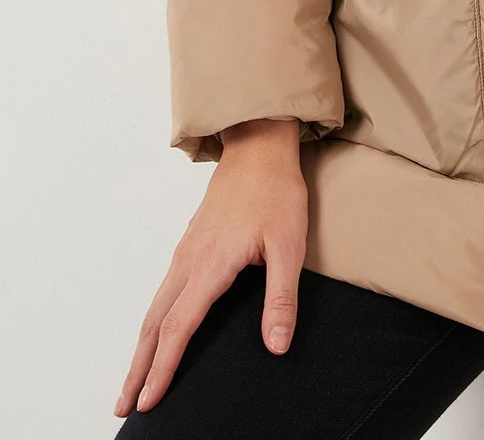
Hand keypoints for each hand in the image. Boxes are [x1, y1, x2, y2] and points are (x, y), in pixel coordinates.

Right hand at [113, 118, 305, 416]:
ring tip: (133, 380)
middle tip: (124, 406)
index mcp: (210, 265)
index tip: (149, 400)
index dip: (163, 368)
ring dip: (141, 348)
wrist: (259, 146)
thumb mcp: (290, 246)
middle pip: (154, 325)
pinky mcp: (191, 244)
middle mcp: (189, 261)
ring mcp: (186, 251)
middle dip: (138, 369)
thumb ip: (281, 298)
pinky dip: (153, 322)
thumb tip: (276, 346)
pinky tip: (157, 332)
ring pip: (154, 308)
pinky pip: (163, 291)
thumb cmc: (276, 194)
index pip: (178, 328)